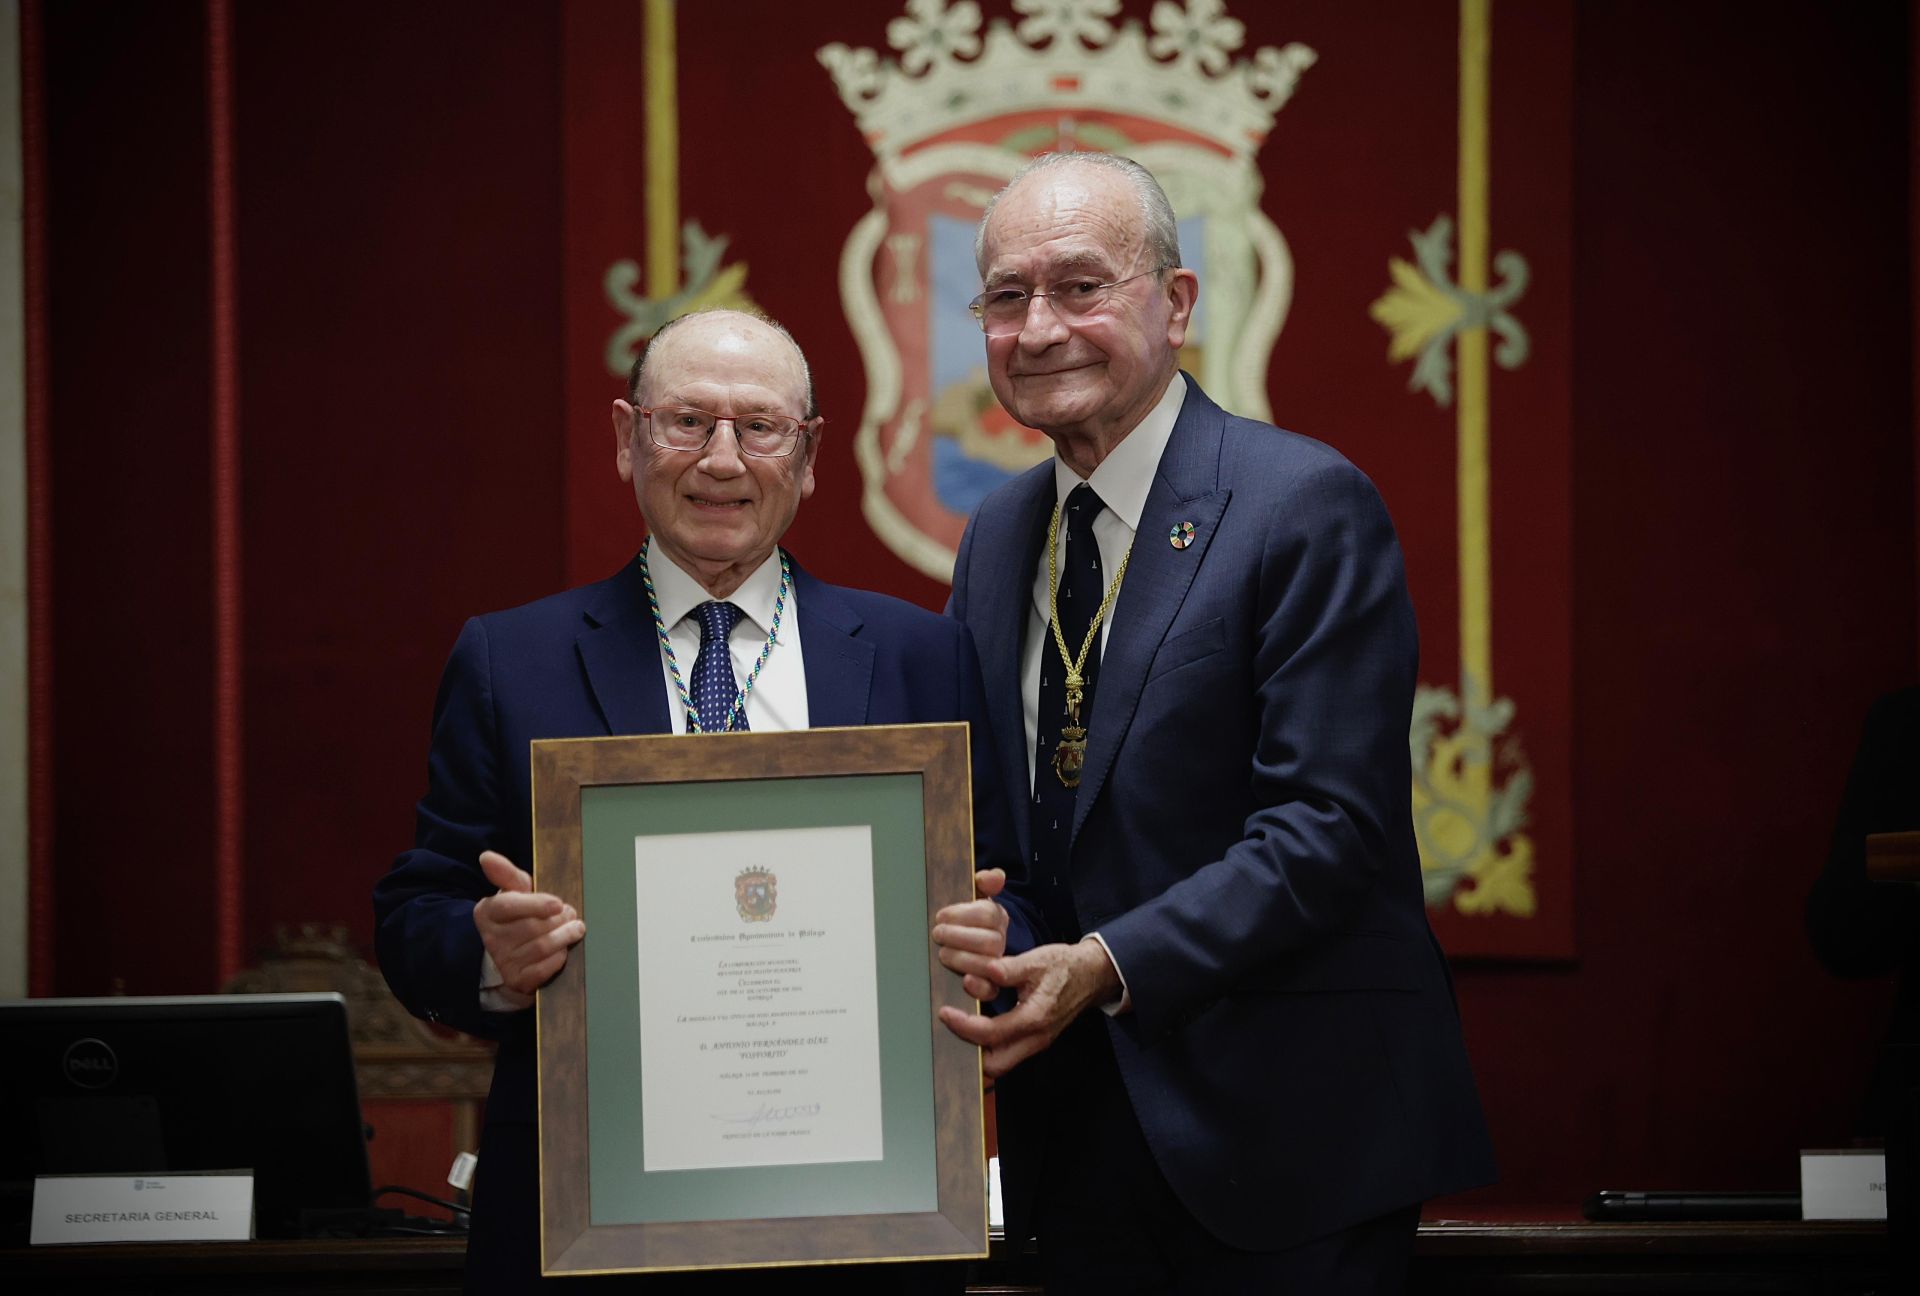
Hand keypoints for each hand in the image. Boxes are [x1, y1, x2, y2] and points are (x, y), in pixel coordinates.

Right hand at [472, 850, 584, 1005]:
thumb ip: (506, 874)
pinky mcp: (518, 980)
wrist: (507, 958)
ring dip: (564, 937)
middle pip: (533, 927)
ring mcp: (504, 961)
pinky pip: (544, 968)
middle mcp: (492, 938)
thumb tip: (486, 857)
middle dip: (559, 920)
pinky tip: (564, 950)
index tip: (557, 904)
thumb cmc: (515, 919)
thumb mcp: (512, 894)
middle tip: (572, 915)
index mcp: (488, 912)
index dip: (536, 904)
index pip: (510, 906)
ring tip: (575, 928)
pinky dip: (559, 958)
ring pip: (542, 947)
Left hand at [931, 868, 1010, 1001]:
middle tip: (938, 934)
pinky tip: (963, 981)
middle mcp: (1001, 941)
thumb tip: (995, 876)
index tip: (941, 916)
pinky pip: (990, 991)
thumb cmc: (964, 919)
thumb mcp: (972, 896)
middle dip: (959, 937)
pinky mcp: (989, 986)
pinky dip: (978, 987)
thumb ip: (983, 883)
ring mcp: (997, 965)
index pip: (988, 914)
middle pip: (990, 941)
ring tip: (942, 953)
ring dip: (962, 959)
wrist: (961, 941)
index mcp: (997, 917)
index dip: (963, 915)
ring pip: (989, 965)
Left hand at [937, 938, 1121, 1078]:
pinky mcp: (1038, 1039)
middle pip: (996, 1065)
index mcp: (1035, 1018)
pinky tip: (979, 1025)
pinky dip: (991, 1045)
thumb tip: (980, 974)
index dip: (963, 1026)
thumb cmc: (1065, 966)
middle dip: (970, 1050)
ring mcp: (1038, 1042)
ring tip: (962, 1026)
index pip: (990, 1034)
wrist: (1092, 974)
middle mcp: (1037, 1038)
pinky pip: (1010, 1053)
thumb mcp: (1037, 960)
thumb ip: (1007, 969)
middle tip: (952, 1025)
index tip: (945, 1012)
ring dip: (980, 1050)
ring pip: (1002, 1063)